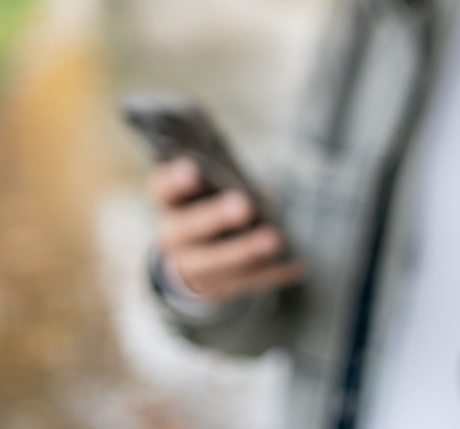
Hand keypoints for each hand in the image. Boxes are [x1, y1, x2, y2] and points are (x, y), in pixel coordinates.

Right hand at [147, 157, 305, 301]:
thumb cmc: (206, 210)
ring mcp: (191, 268)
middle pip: (188, 229)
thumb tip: (267, 195)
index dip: (175, 180)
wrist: (189, 261)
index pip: (163, 190)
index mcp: (169, 204)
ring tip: (274, 239)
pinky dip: (272, 274)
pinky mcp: (215, 290)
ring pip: (215, 263)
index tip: (192, 168)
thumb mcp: (208, 192)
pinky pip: (245, 283)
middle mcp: (172, 238)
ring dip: (246, 251)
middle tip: (244, 206)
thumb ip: (230, 185)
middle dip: (215, 217)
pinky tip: (297, 264)